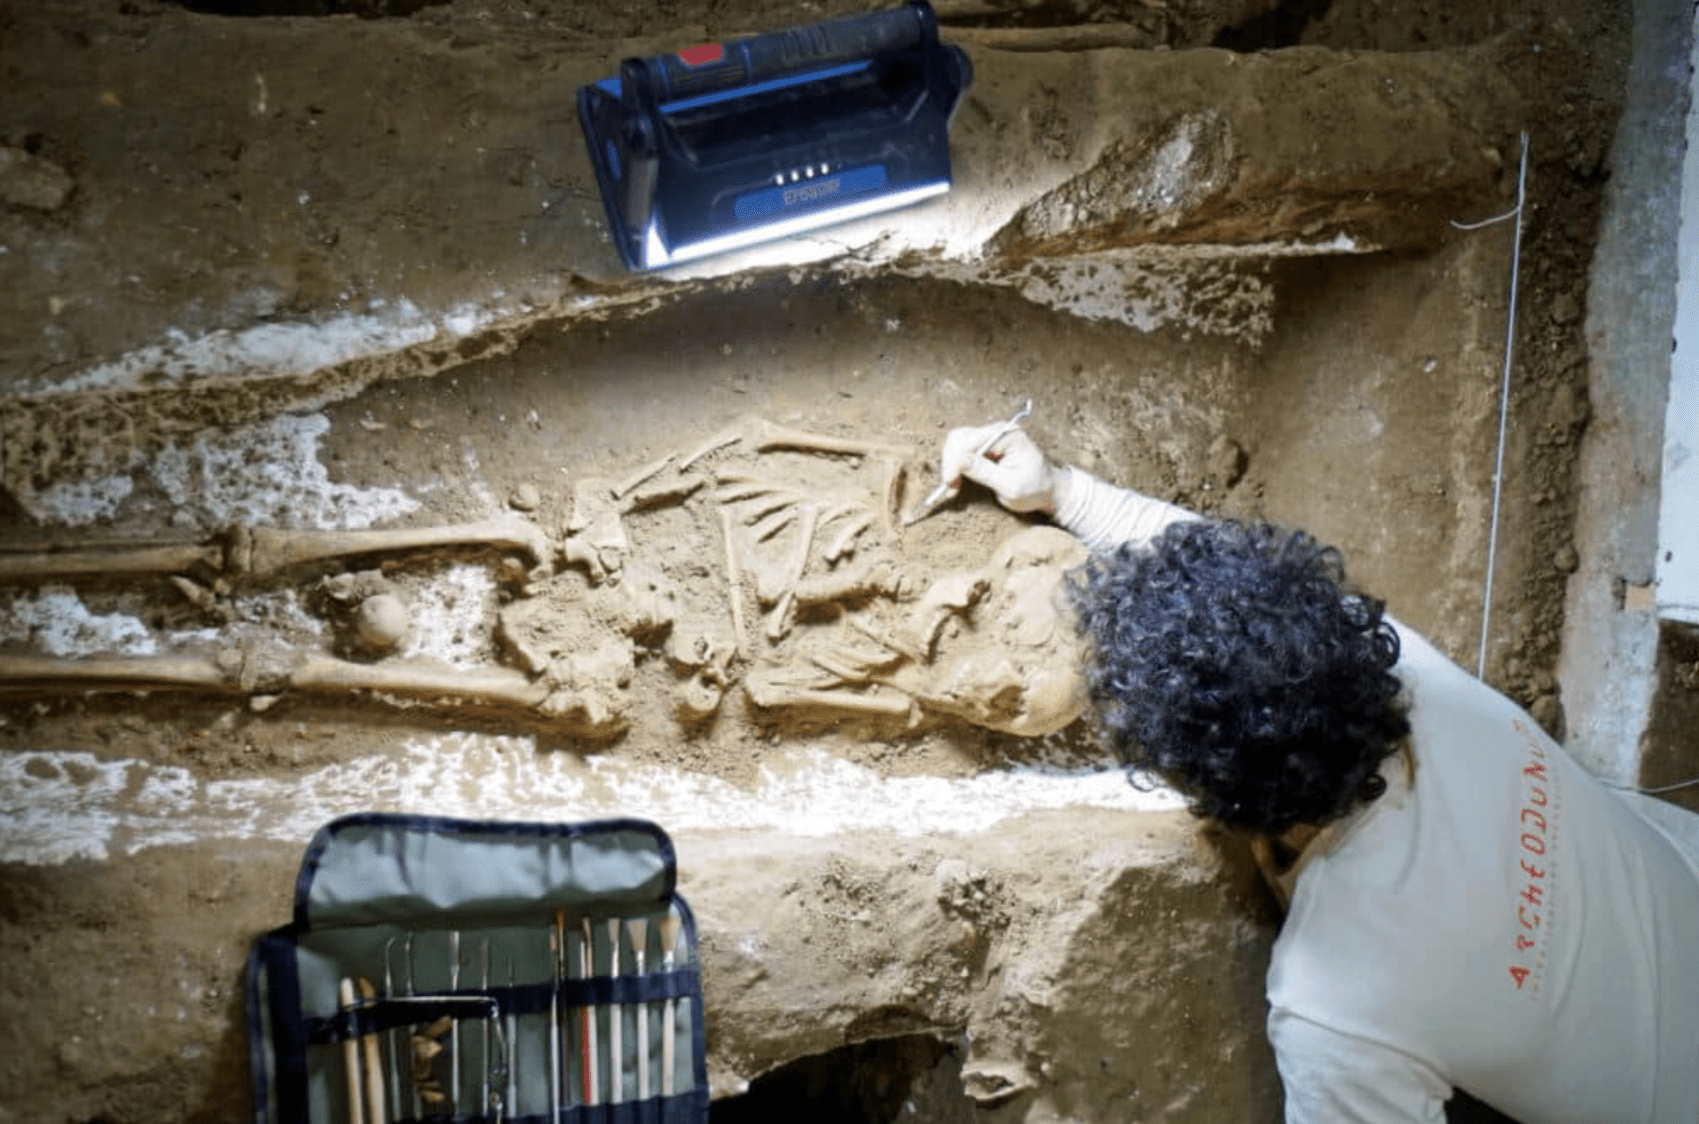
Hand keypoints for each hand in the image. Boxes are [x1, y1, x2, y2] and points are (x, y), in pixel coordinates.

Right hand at [939, 425, 1059, 513]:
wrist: (1048, 490)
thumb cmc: (1035, 489)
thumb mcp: (1011, 486)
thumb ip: (985, 473)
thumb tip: (960, 462)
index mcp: (1008, 436)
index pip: (971, 441)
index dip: (956, 461)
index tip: (950, 482)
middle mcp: (998, 431)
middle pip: (960, 438)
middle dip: (951, 462)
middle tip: (950, 486)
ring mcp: (992, 436)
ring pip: (958, 442)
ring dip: (951, 462)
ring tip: (953, 485)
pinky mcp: (986, 445)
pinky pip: (963, 448)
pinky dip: (955, 464)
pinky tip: (957, 479)